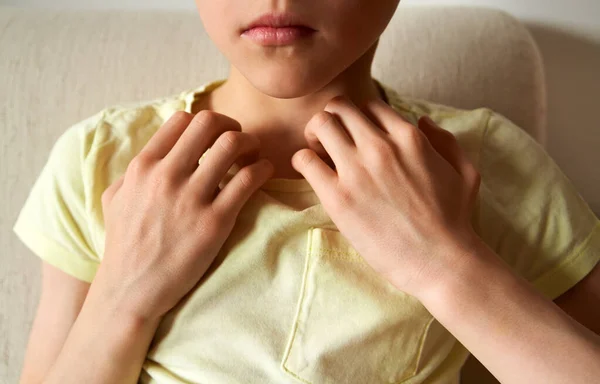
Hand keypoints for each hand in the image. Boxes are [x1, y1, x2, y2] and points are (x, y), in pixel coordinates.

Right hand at [96, 111, 273, 321]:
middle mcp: (167, 176)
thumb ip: (134, 171)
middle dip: (231, 125)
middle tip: (240, 141)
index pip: (181, 119)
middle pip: (209, 123)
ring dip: (250, 144)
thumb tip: (157, 153)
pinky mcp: (215, 222)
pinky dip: (262, 169)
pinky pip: (248, 179)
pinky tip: (263, 173)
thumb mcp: (115, 199)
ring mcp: (192, 198)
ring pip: (232, 145)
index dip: (204, 122)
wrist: (130, 289)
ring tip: (254, 156)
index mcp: (143, 167)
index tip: (215, 135)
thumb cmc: (123, 245)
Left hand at [291, 96, 480, 298]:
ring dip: (315, 135)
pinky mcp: (338, 197)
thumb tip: (423, 121)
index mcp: (409, 138)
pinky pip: (305, 160)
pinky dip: (303, 162)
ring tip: (320, 155)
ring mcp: (357, 170)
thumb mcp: (465, 172)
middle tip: (332, 142)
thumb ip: (445, 140)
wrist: (440, 261)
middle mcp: (381, 147)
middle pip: (340, 107)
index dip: (361, 119)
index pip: (370, 106)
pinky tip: (313, 175)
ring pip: (320, 125)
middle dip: (333, 119)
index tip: (358, 138)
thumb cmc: (455, 221)